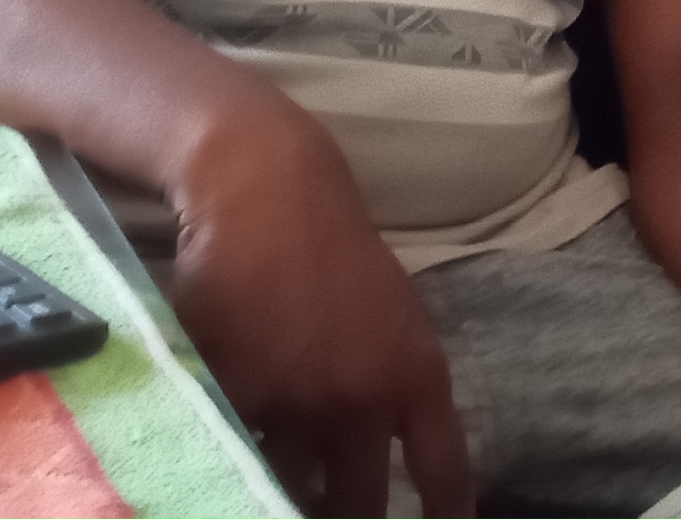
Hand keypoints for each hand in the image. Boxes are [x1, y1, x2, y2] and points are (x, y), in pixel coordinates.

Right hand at [169, 105, 473, 518]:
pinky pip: (237, 450)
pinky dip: (237, 449)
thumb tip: (387, 450)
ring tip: (277, 480)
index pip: (442, 469)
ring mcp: (299, 404)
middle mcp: (365, 399)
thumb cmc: (334, 248)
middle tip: (339, 518)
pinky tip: (234, 429)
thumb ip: (394, 385)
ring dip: (282, 487)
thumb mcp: (394, 316)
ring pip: (289, 484)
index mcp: (418, 375)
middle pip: (359, 504)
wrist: (266, 194)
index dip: (446, 516)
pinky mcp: (235, 398)